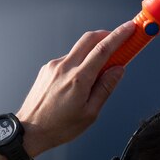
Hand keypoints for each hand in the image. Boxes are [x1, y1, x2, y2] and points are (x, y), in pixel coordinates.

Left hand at [15, 21, 136, 155]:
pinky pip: (68, 58)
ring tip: (100, 69)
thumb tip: (118, 70)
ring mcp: (53, 66)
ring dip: (93, 51)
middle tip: (120, 40)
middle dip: (107, 34)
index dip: (119, 36)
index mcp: (78, 79)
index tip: (130, 28)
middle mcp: (64, 67)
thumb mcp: (90, 113)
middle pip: (90, 39)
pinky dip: (80, 61)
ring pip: (78, 49)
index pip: (103, 49)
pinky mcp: (47, 69)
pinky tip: (81, 78)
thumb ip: (106, 88)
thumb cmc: (58, 127)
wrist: (29, 131)